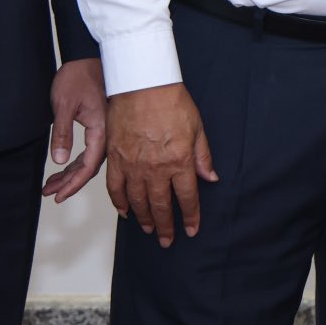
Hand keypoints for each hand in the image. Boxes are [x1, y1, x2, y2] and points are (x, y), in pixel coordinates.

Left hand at [43, 57, 106, 202]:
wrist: (87, 57)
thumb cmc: (78, 77)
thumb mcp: (63, 105)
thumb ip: (62, 134)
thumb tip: (59, 161)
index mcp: (102, 129)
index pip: (88, 166)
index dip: (73, 184)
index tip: (59, 195)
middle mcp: (107, 132)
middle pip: (89, 167)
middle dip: (69, 182)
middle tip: (50, 192)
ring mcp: (105, 129)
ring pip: (89, 160)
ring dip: (71, 173)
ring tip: (51, 184)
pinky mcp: (100, 124)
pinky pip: (89, 150)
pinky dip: (75, 161)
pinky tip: (64, 166)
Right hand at [106, 82, 216, 246]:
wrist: (142, 85)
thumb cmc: (172, 101)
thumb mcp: (197, 128)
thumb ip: (203, 156)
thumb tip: (210, 178)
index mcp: (179, 160)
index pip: (187, 197)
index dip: (189, 216)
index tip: (191, 229)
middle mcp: (155, 168)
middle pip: (160, 205)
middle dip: (166, 226)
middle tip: (168, 240)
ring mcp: (133, 165)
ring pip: (137, 201)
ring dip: (143, 218)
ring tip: (149, 229)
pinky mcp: (115, 159)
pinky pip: (115, 188)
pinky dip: (119, 203)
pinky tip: (125, 212)